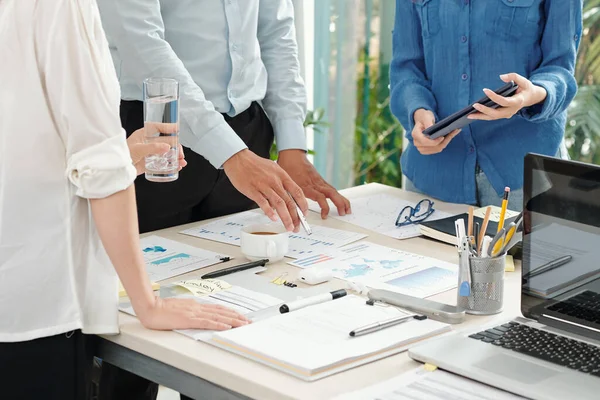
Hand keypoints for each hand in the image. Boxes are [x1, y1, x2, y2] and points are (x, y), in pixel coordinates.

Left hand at [127, 125, 186, 174]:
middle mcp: (149, 142)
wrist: (117, 170)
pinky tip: (176, 167)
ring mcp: (151, 152)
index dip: (168, 127)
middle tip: (180, 154)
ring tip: (181, 162)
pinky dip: (171, 164)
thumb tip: (167, 147)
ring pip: (167, 152)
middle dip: (175, 147)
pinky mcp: (151, 162)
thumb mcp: (137, 149)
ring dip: (176, 157)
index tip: (177, 129)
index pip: (158, 128)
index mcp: (144, 135)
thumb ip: (152, 148)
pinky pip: (164, 162)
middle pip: (167, 141)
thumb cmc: (122, 155)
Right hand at [136, 297, 250, 330]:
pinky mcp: (188, 320)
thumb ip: (189, 311)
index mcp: (195, 305)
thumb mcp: (178, 308)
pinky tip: (226, 326)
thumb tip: (197, 315)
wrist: (149, 307)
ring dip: (231, 320)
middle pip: (221, 311)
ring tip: (242, 324)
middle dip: (236, 316)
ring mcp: (193, 313)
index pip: (217, 308)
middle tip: (247, 321)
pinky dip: (218, 324)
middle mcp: (197, 307)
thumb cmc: (160, 309)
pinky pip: (206, 322)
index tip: (240, 315)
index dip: (230, 312)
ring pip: (217, 316)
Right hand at [223, 149, 306, 231]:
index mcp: (282, 175)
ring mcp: (264, 186)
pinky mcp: (253, 190)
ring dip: (286, 217)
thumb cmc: (255, 165)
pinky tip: (274, 219)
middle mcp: (275, 181)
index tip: (304, 214)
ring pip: (279, 204)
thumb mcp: (273, 169)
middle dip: (295, 217)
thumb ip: (280, 183)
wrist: (239, 159)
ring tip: (288, 227)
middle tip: (297, 226)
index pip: (297, 192)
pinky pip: (263, 203)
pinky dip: (270, 212)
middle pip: (289, 201)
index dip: (303, 204)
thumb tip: (285, 198)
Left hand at [277, 150, 350, 218]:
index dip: (324, 207)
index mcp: (307, 185)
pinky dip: (338, 196)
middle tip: (344, 213)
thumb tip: (283, 211)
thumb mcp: (285, 183)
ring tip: (347, 210)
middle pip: (332, 194)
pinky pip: (331, 189)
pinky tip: (341, 201)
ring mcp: (319, 181)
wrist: (292, 155)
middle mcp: (316, 183)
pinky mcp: (320, 180)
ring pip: (333, 191)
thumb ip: (287, 197)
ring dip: (342, 200)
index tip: (324, 216)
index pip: (320, 197)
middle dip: (340, 203)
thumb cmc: (287, 168)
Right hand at [411, 109, 459, 154]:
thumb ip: (428, 122)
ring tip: (454, 132)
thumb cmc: (424, 117)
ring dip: (446, 142)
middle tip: (454, 131)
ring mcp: (422, 148)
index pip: (424, 141)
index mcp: (415, 134)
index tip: (442, 137)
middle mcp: (417, 143)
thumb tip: (431, 128)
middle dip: (444, 141)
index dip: (434, 141)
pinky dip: (445, 143)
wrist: (423, 120)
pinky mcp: (427, 150)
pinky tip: (451, 136)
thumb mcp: (426, 117)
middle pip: (433, 147)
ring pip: (437, 149)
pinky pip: (438, 149)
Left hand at [468, 73, 546, 120]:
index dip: (494, 97)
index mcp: (518, 101)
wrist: (531, 98)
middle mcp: (512, 110)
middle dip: (484, 110)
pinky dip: (482, 116)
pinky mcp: (503, 115)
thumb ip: (513, 76)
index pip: (504, 101)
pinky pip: (492, 117)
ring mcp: (507, 114)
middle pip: (496, 113)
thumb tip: (501, 76)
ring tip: (468, 115)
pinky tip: (473, 114)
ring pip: (493, 117)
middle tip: (474, 105)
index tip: (484, 90)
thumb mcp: (524, 80)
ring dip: (481, 116)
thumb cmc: (526, 88)